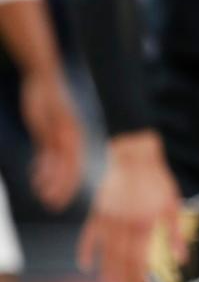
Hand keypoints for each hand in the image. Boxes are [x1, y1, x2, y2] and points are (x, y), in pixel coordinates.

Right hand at [21, 69, 84, 210]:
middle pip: (74, 168)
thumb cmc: (48, 100)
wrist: (45, 75)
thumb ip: (50, 144)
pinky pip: (51, 150)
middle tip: (54, 206)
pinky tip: (37, 178)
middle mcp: (73, 134)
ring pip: (63, 162)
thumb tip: (47, 166)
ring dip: (54, 182)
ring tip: (45, 197)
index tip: (60, 201)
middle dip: (65, 189)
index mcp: (76, 135)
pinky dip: (46, 167)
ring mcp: (63, 130)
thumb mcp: (49, 125)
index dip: (70, 186)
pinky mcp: (50, 124)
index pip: (78, 166)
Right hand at [76, 130, 185, 281]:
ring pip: (105, 253)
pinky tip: (85, 265)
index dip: (139, 278)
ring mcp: (108, 219)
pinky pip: (88, 235)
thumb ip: (175, 232)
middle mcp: (125, 225)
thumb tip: (180, 259)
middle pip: (122, 261)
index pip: (140, 259)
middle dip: (125, 280)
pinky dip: (85, 251)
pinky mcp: (96, 211)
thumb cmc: (154, 177)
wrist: (130, 153)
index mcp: (145, 224)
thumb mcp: (172, 202)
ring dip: (107, 272)